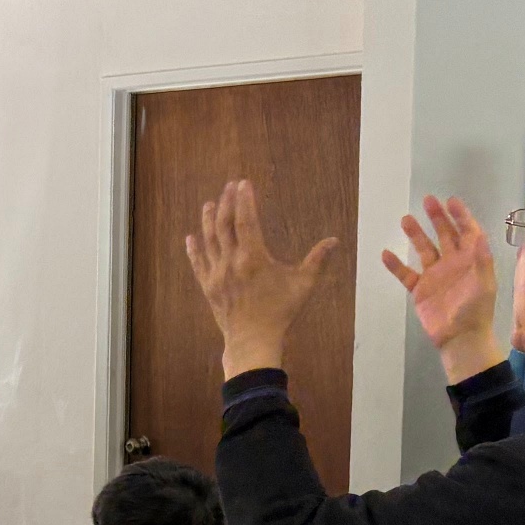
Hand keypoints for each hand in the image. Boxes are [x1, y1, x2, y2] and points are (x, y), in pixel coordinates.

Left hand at [184, 180, 340, 378]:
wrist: (253, 340)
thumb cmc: (280, 312)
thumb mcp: (303, 285)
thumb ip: (317, 260)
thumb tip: (334, 240)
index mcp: (253, 258)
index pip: (245, 221)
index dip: (244, 200)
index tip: (243, 184)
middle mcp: (231, 263)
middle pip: (224, 225)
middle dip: (226, 203)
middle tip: (229, 186)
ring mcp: (216, 274)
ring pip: (209, 240)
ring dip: (208, 220)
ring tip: (209, 204)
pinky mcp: (208, 287)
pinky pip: (197, 263)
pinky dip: (194, 249)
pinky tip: (190, 237)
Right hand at [379, 196, 504, 384]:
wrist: (461, 339)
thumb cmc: (476, 310)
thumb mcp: (484, 283)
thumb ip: (481, 258)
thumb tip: (478, 233)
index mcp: (470, 260)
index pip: (467, 232)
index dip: (460, 215)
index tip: (451, 200)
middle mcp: (452, 264)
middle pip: (444, 235)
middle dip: (437, 217)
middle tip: (428, 200)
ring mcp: (435, 276)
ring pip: (424, 249)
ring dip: (416, 234)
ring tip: (405, 219)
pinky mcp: (420, 290)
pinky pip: (405, 274)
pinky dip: (395, 265)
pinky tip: (386, 253)